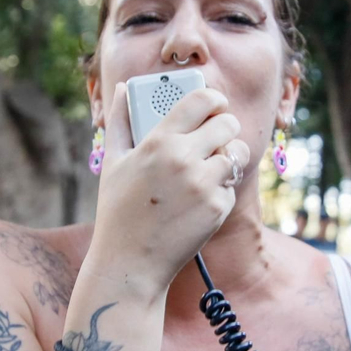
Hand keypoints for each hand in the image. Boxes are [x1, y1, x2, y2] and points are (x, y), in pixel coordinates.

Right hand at [89, 83, 250, 290]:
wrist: (130, 263)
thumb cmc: (117, 211)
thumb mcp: (113, 162)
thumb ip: (120, 120)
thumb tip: (122, 88)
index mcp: (158, 141)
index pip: (201, 99)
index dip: (214, 97)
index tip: (215, 103)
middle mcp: (184, 159)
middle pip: (228, 123)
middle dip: (225, 127)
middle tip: (217, 137)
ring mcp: (204, 185)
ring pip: (236, 154)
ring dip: (228, 158)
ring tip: (209, 168)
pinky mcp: (217, 209)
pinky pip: (231, 186)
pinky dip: (220, 191)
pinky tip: (198, 202)